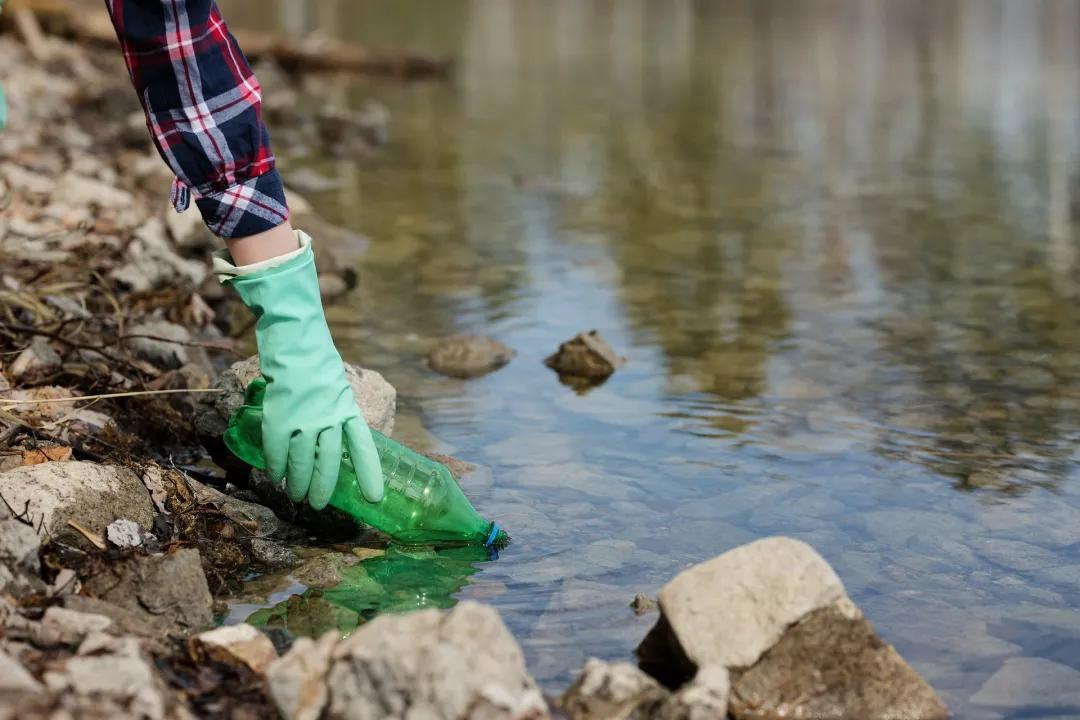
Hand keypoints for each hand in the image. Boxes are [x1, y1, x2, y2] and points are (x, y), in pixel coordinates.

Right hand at [224, 231, 383, 508]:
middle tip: (319, 504)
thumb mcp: (336, 387)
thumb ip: (335, 414)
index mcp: (347, 408)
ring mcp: (303, 418)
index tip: (374, 498)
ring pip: (301, 461)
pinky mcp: (279, 416)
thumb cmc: (316, 362)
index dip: (369, 474)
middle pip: (328, 462)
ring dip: (298, 482)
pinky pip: (277, 451)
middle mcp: (328, 416)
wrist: (293, 337)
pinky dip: (275, 467)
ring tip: (296, 496)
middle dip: (323, 487)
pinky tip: (275, 477)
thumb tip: (330, 443)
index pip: (362, 448)